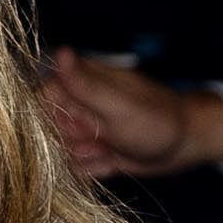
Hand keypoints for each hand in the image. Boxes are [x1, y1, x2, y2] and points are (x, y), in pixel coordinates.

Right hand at [45, 50, 222, 180]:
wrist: (185, 144)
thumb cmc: (155, 120)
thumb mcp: (117, 103)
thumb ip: (84, 85)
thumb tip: (59, 53)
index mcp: (77, 85)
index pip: (37, 100)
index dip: (46, 120)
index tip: (69, 128)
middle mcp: (74, 107)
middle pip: (44, 132)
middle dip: (67, 144)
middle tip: (98, 141)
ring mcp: (81, 131)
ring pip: (57, 154)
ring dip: (81, 159)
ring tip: (109, 150)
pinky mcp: (90, 152)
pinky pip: (74, 168)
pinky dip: (90, 170)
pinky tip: (113, 161)